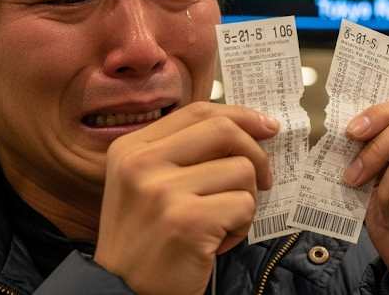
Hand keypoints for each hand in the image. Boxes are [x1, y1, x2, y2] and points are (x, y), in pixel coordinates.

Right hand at [94, 102, 278, 294]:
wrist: (121, 293)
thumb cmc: (147, 240)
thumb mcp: (148, 185)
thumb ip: (186, 153)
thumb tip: (252, 127)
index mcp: (131, 148)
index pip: (199, 111)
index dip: (241, 115)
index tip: (267, 126)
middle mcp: (142, 163)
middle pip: (225, 130)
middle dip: (256, 154)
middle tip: (263, 179)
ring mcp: (163, 191)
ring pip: (242, 170)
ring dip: (245, 201)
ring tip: (220, 224)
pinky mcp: (187, 221)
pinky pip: (244, 204)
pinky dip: (241, 226)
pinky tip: (216, 243)